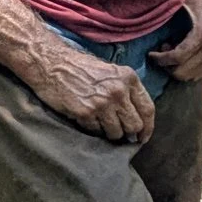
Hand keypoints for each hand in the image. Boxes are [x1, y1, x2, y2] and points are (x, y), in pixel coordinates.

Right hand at [31, 45, 157, 144]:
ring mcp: (102, 103)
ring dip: (110, 134)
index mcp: (129, 79)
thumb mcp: (112, 72)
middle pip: (134, 125)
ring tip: (102, 125)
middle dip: (129, 133)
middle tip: (121, 134)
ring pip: (116, 132)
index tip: (143, 137)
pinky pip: (96, 131)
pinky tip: (87, 120)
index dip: (148, 127)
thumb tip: (138, 117)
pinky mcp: (85, 113)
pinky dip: (93, 130)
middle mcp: (119, 91)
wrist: (53, 64)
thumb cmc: (82, 68)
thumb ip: (127, 91)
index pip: (148, 109)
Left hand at [150, 0, 201, 81]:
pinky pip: (199, 72)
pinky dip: (187, 68)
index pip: (178, 58)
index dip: (160, 59)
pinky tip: (183, 53)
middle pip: (182, 72)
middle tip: (162, 50)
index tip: (150, 53)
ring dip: (177, 67)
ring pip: (190, 75)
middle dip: (167, 65)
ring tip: (172, 51)